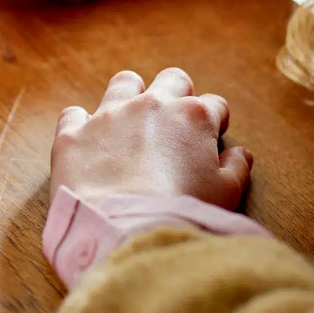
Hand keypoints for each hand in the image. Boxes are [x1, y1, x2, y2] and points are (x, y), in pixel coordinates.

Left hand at [50, 67, 251, 209]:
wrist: (125, 233)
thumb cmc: (182, 215)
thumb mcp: (225, 195)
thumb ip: (235, 168)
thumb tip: (240, 154)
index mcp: (192, 117)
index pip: (214, 105)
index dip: (215, 121)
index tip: (211, 136)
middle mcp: (150, 105)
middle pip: (172, 79)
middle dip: (177, 95)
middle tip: (174, 124)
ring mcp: (108, 116)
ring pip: (124, 82)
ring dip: (130, 96)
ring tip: (131, 123)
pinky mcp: (73, 134)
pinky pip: (74, 113)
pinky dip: (82, 125)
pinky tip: (88, 144)